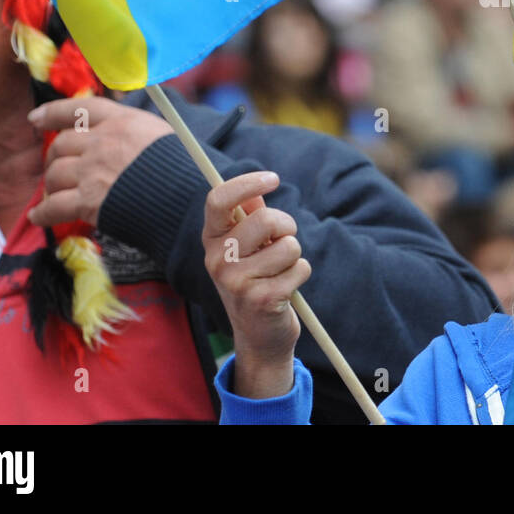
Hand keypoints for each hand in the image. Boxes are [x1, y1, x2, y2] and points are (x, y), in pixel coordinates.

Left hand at [27, 97, 173, 227]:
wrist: (191, 198)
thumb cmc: (186, 168)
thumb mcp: (161, 134)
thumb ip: (134, 131)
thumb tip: (119, 132)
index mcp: (123, 121)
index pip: (80, 108)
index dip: (53, 113)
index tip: (35, 119)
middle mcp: (103, 142)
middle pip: (62, 144)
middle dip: (54, 157)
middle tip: (57, 169)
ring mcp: (93, 171)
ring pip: (54, 175)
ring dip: (50, 187)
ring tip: (54, 195)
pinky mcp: (89, 201)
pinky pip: (54, 207)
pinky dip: (43, 214)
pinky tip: (39, 217)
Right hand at [202, 170, 309, 398]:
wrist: (259, 335)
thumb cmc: (256, 280)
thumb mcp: (247, 247)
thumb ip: (250, 215)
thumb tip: (258, 188)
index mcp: (212, 241)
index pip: (218, 199)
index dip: (247, 183)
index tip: (273, 178)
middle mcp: (217, 260)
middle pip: (265, 219)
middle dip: (286, 226)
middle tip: (284, 240)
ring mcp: (236, 282)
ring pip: (289, 245)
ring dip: (295, 256)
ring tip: (281, 271)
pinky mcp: (262, 300)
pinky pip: (300, 268)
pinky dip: (301, 275)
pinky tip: (286, 290)